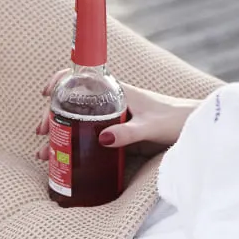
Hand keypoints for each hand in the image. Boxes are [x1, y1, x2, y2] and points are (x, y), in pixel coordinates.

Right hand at [35, 73, 201, 160]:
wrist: (195, 128)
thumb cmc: (177, 119)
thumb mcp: (151, 127)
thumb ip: (128, 133)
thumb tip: (102, 139)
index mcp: (116, 91)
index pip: (80, 78)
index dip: (60, 81)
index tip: (45, 94)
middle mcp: (110, 103)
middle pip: (72, 105)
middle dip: (52, 117)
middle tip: (42, 134)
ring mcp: (112, 119)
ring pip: (78, 123)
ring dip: (60, 136)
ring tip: (46, 153)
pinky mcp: (118, 135)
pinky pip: (90, 138)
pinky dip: (74, 146)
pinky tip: (64, 160)